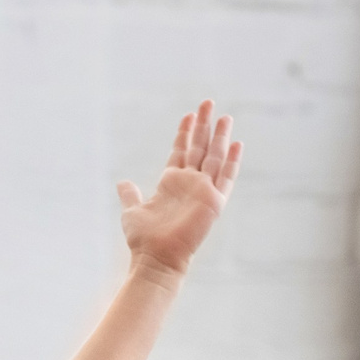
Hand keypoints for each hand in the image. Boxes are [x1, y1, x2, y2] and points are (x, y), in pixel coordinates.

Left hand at [117, 100, 240, 281]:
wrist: (156, 258)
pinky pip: (226, 177)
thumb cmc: (144, 239)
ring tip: (225, 116)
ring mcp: (204, 191)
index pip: (181, 151)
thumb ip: (130, 195)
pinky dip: (232, 161)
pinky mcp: (214, 201)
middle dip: (204, 125)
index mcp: (171, 183)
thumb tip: (122, 183)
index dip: (185, 133)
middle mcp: (190, 184)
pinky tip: (237, 143)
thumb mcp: (132, 211)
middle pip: (200, 148)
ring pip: (215, 157)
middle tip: (208, 102)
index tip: (189, 114)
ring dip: (220, 137)